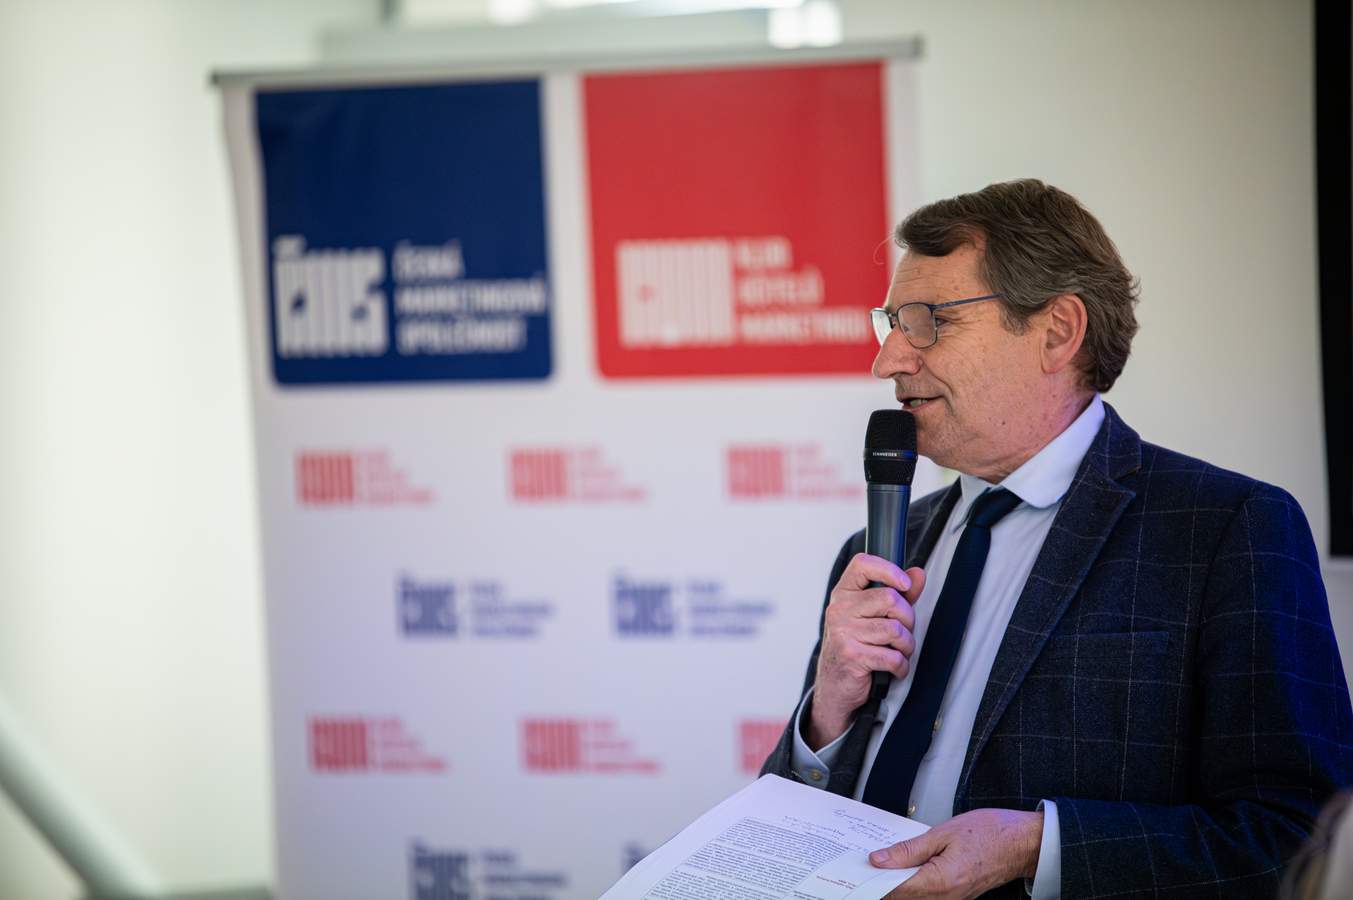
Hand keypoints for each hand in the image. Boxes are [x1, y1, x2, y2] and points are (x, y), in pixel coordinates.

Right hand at [806, 554, 924, 747]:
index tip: (905, 584)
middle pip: (890, 599)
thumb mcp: (872, 616)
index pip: (863, 565)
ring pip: (896, 630)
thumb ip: (897, 595)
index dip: (888, 570)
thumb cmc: (855, 646)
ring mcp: (844, 632)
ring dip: (906, 646)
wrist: (834, 685)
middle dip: (907, 619)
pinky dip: (901, 666)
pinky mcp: (852, 656)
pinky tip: (894, 667)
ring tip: (898, 651)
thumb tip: (918, 574)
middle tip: (902, 632)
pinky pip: (893, 656)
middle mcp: (840, 609)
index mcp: (843, 594)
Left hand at [871, 808, 1043, 898]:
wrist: (1022, 842)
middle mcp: (947, 897)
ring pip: (914, 898)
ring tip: (882, 864)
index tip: (856, 874)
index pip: (896, 890)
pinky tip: (905, 868)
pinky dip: (913, 883)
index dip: (873, 882)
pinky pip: (928, 895)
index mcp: (941, 881)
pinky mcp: (958, 895)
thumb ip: (909, 849)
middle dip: (882, 882)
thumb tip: (880, 859)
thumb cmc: (991, 833)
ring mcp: (954, 899)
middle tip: (866, 865)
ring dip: (897, 884)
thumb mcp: (943, 833)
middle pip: (902, 897)